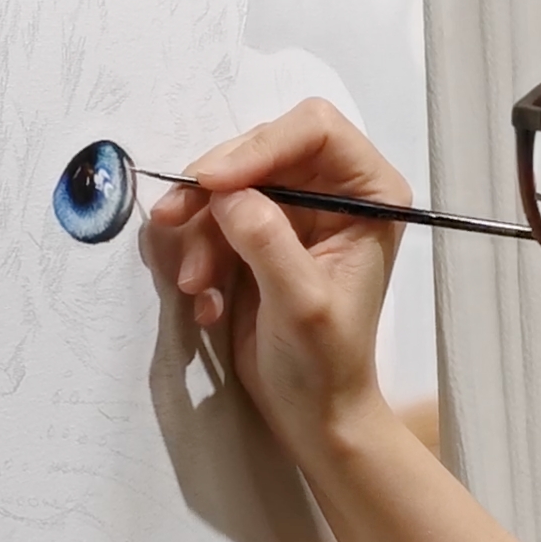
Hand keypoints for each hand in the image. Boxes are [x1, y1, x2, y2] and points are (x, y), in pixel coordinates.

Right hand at [145, 99, 409, 468]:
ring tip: (195, 285)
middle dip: (212, 190)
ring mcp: (293, 209)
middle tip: (171, 221)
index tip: (210, 184)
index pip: (314, 129)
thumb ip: (267, 242)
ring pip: (227, 184)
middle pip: (260, 148)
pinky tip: (206, 300)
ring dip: (198, 230)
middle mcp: (333, 188)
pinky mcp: (257, 234)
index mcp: (369, 192)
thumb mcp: (301, 302)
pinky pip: (211, 217)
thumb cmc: (325, 362)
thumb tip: (225, 194)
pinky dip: (197, 252)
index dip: (258, 147)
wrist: (310, 412)